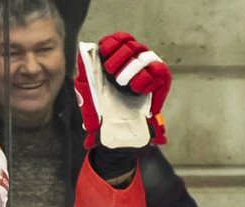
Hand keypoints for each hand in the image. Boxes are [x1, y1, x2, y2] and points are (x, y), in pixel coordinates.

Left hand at [76, 31, 170, 147]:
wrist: (118, 129)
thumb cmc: (102, 107)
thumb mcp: (88, 91)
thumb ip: (85, 71)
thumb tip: (83, 50)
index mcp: (117, 58)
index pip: (119, 38)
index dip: (113, 42)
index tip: (105, 52)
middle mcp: (134, 59)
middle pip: (130, 45)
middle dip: (119, 58)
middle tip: (112, 73)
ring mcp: (149, 68)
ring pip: (144, 56)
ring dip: (132, 69)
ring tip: (124, 84)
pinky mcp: (161, 79)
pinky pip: (158, 70)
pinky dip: (146, 80)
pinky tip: (138, 90)